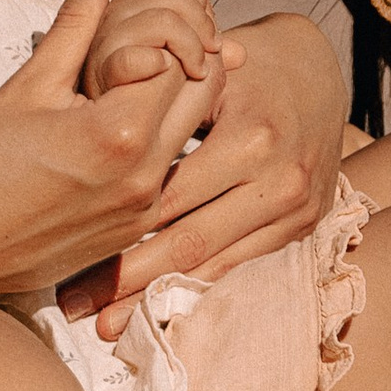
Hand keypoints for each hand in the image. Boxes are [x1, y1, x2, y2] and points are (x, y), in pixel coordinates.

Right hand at [0, 0, 228, 305]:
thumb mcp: (27, 83)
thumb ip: (77, 19)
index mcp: (120, 134)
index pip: (179, 50)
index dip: (165, 16)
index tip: (140, 3)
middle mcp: (145, 179)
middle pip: (204, 89)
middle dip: (186, 46)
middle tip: (148, 27)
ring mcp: (143, 212)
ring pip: (195, 132)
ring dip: (179, 92)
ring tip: (135, 70)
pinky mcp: (133, 234)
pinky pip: (171, 171)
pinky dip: (162, 137)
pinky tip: (124, 118)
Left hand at [88, 12, 346, 332]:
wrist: (320, 71)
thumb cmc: (245, 65)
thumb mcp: (204, 73)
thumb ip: (157, 107)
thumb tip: (94, 144)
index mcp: (251, 137)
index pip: (170, 199)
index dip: (116, 234)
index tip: (69, 262)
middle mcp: (279, 180)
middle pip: (189, 243)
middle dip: (128, 281)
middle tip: (76, 308)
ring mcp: (297, 211)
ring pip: (213, 266)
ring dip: (157, 299)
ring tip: (107, 325)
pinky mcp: (303, 228)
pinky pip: (241, 267)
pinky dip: (195, 290)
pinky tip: (157, 313)